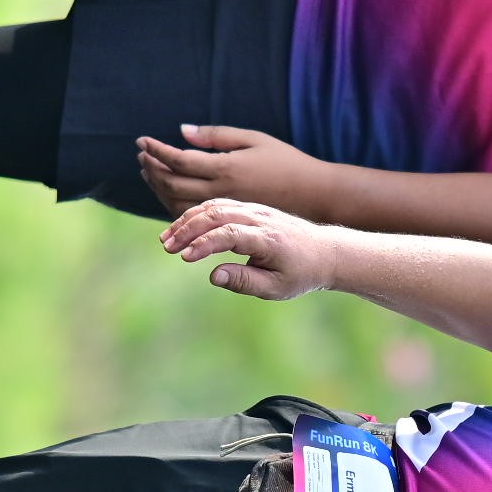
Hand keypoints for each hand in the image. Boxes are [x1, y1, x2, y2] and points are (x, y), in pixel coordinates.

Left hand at [136, 124, 334, 219]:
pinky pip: (190, 215)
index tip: (142, 140)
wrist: (313, 197)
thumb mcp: (254, 139)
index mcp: (226, 168)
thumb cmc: (286, 162)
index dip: (156, 150)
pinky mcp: (227, 220)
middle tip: (142, 155)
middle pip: (171, 184)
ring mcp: (222, 209)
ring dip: (157, 186)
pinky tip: (168, 190)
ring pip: (176, 203)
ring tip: (149, 171)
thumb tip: (182, 131)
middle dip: (151, 169)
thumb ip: (216, 136)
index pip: (178, 160)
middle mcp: (221, 191)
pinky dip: (171, 202)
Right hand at [160, 198, 338, 300]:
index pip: (230, 234)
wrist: (325, 251)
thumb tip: (213, 276)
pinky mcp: (252, 208)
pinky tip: (183, 228)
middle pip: (218, 214)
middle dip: (188, 229)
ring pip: (216, 206)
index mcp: (268, 239)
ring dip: (188, 220)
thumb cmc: (300, 274)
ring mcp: (256, 210)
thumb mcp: (276, 288)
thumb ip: (244, 282)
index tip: (185, 257)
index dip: (204, 244)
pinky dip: (199, 213)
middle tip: (167, 247)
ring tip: (167, 239)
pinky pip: (221, 204)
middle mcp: (261, 219)